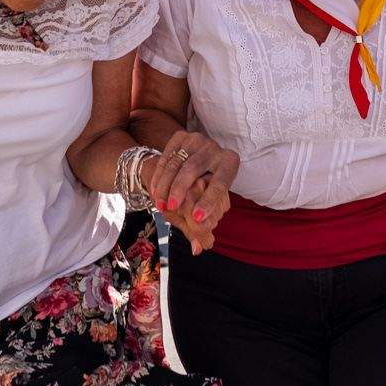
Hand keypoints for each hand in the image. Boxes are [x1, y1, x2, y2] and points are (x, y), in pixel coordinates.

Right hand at [143, 131, 236, 253]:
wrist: (187, 160)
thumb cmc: (200, 189)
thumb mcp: (205, 203)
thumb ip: (200, 226)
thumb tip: (199, 249)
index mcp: (229, 164)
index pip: (220, 184)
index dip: (209, 201)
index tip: (197, 219)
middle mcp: (215, 148)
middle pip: (193, 169)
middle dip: (180, 189)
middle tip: (171, 208)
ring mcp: (197, 139)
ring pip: (176, 163)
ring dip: (165, 185)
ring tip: (159, 204)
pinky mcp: (180, 136)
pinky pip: (166, 156)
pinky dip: (159, 175)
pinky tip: (155, 191)